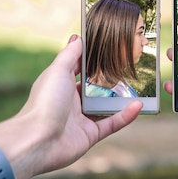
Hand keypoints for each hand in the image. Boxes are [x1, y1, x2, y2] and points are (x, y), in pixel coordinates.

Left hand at [0, 35, 140, 178]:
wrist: (38, 140)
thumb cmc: (45, 102)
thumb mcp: (58, 71)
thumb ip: (70, 55)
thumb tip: (77, 37)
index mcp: (61, 84)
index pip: (79, 69)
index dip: (93, 60)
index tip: (111, 49)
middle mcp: (70, 101)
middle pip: (94, 88)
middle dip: (111, 80)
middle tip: (130, 67)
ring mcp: (81, 119)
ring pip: (105, 106)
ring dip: (121, 98)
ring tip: (139, 87)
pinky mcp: (90, 135)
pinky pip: (111, 123)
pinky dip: (125, 116)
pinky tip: (138, 106)